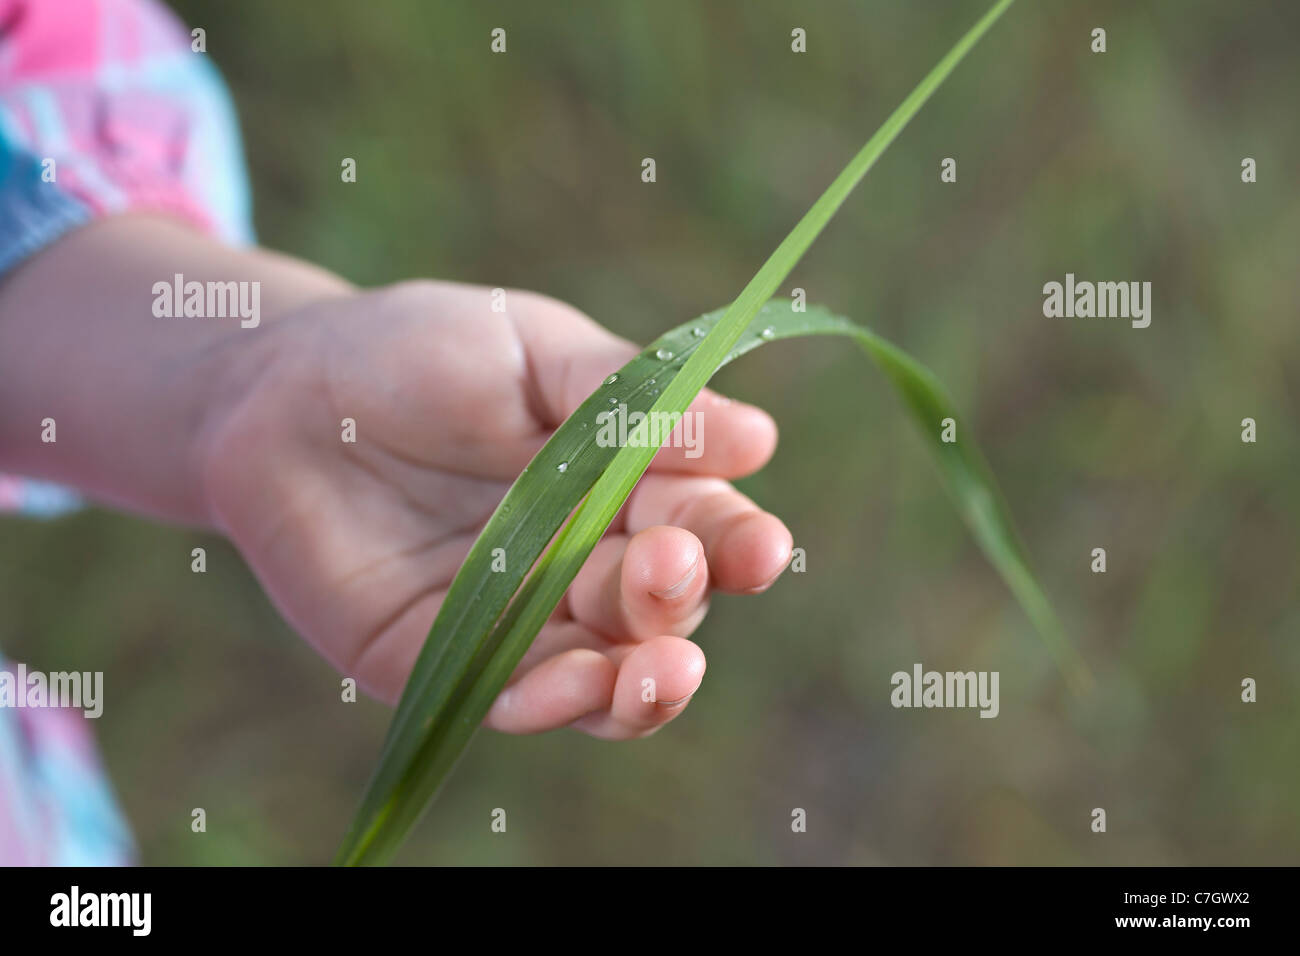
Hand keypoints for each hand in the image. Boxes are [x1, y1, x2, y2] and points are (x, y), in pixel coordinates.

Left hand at [202, 280, 792, 737]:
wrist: (280, 391)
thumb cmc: (419, 352)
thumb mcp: (533, 350)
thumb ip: (629, 398)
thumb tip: (758, 438)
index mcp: (622, 486)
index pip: (700, 525)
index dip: (734, 541)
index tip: (761, 546)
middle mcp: (583, 562)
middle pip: (661, 607)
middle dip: (678, 596)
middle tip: (671, 564)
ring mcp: (518, 619)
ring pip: (607, 676)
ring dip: (644, 684)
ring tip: (663, 667)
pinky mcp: (445, 661)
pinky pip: (513, 698)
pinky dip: (555, 701)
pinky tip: (583, 681)